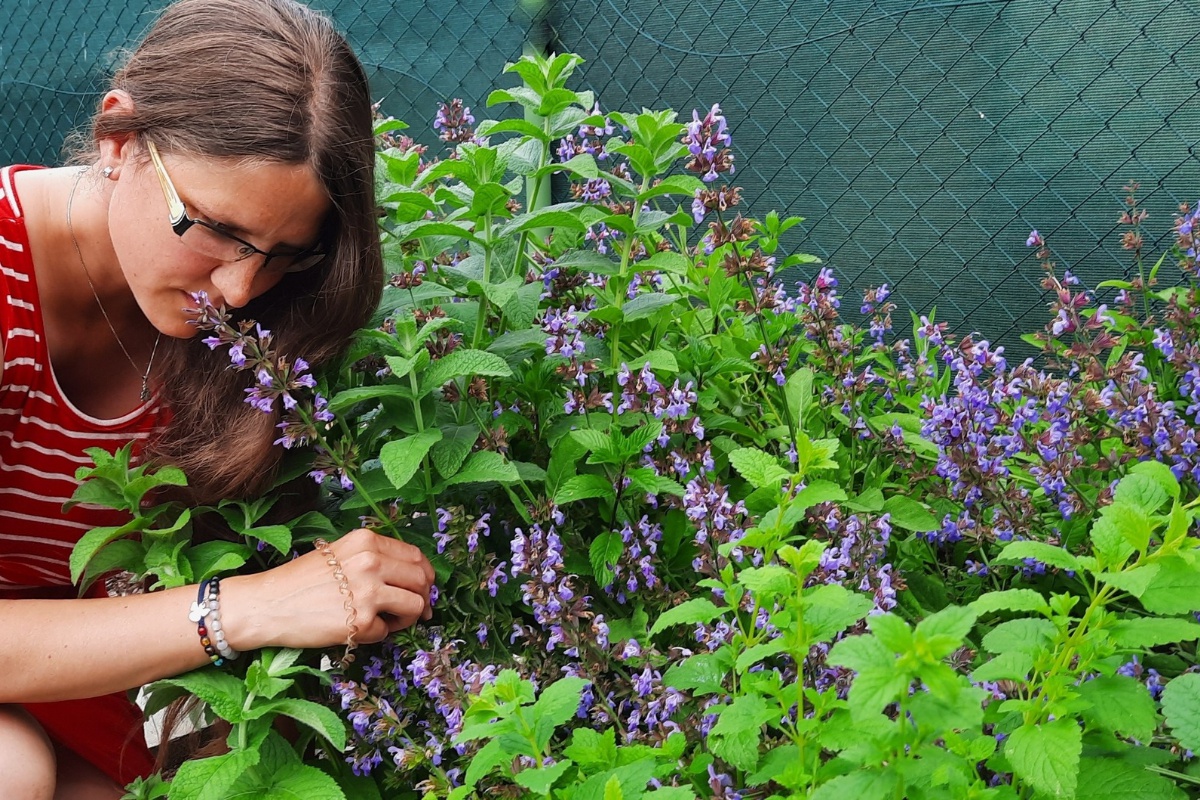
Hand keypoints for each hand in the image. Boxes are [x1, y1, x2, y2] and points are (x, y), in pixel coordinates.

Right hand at [220, 528, 435, 651]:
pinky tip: (355, 629)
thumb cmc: (299, 581)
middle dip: (422, 598)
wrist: (266, 604)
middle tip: (413, 612)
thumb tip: (413, 578)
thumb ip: (373, 558)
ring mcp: (369, 590)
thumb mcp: (339, 554)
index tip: (422, 588)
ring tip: (382, 621)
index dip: (424, 575)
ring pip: (416, 605)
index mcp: (367, 541)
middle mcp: (372, 561)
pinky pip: (387, 631)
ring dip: (405, 618)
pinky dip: (376, 635)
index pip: (415, 556)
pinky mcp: (362, 620)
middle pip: (421, 580)